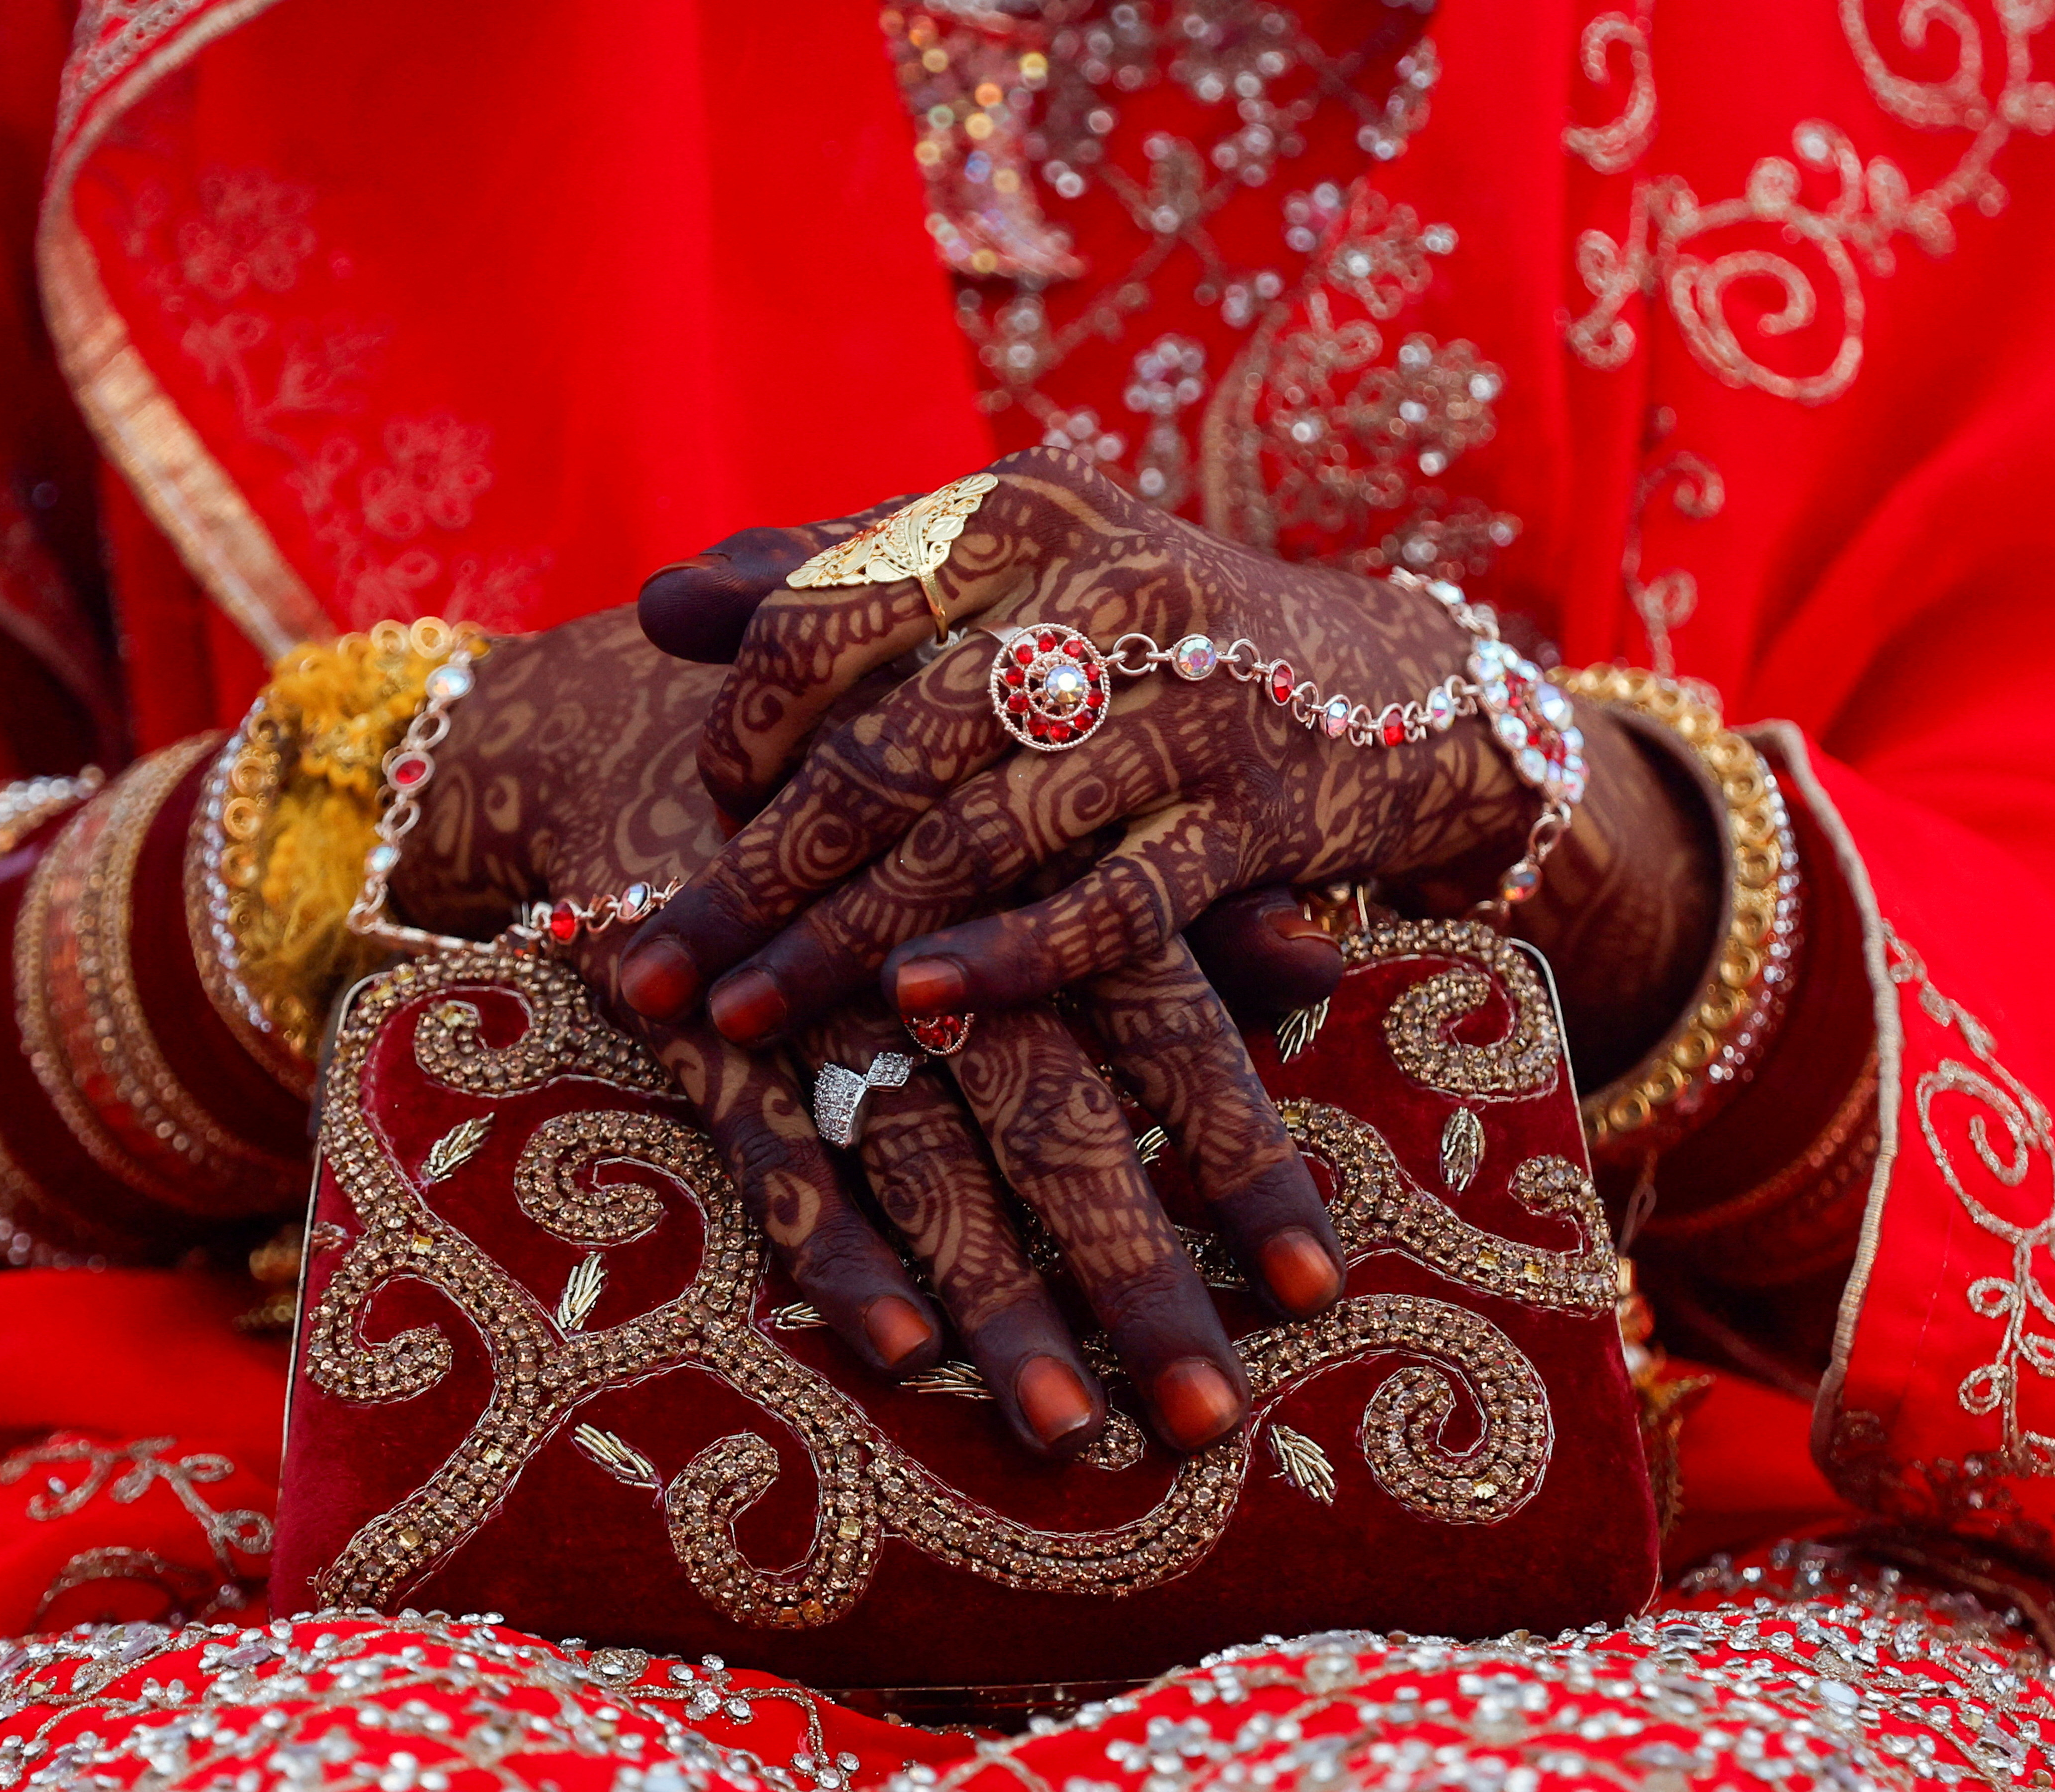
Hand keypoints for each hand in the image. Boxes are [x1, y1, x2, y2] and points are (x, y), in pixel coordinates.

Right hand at [388, 607, 1345, 1453]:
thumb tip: (1326, 961)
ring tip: (1065, 1429)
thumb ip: (1183, 897)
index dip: (1246, 1162)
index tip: (1318, 1291)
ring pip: (922, 1152)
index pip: (1176, 1031)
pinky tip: (897, 1350)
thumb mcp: (1048, 813)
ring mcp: (818, 988)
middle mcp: (945, 939)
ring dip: (994, 1294)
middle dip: (1132, 1273)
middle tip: (1206, 1418)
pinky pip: (771, 1147)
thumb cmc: (909, 789)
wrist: (670, 726)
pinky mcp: (707, 1027)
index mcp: (1046, 878)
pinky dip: (832, 1243)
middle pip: (1056, 1117)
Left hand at [625, 447, 1723, 1083]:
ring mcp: (1195, 700)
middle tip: (651, 971)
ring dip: (846, 941)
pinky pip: (1117, 905)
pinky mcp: (1267, 811)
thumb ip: (838, 576)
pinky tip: (914, 1006)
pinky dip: (1010, 958)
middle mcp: (1105, 585)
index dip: (739, 729)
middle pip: (885, 749)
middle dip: (756, 875)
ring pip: (981, 837)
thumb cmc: (1151, 633)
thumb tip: (659, 606)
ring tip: (741, 1017)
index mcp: (1019, 510)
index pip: (821, 620)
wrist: (1404, 687)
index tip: (702, 813)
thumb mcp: (1008, 567)